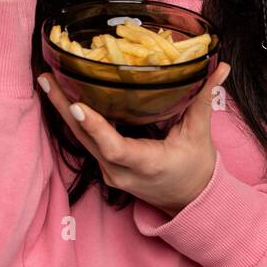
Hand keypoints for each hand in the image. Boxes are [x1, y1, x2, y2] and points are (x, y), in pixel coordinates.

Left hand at [38, 62, 232, 217]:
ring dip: (64, 111)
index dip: (95, 127)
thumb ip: (203, 98)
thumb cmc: (196, 168)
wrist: (190, 201)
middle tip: (47, 79)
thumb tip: (219, 65)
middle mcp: (121, 171)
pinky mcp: (105, 167)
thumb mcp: (199, 134)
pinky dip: (75, 119)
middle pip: (87, 140)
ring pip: (82, 140)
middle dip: (65, 108)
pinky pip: (87, 142)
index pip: (115, 148)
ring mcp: (110, 172)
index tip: (78, 106)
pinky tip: (63, 96)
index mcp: (146, 164)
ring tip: (48, 81)